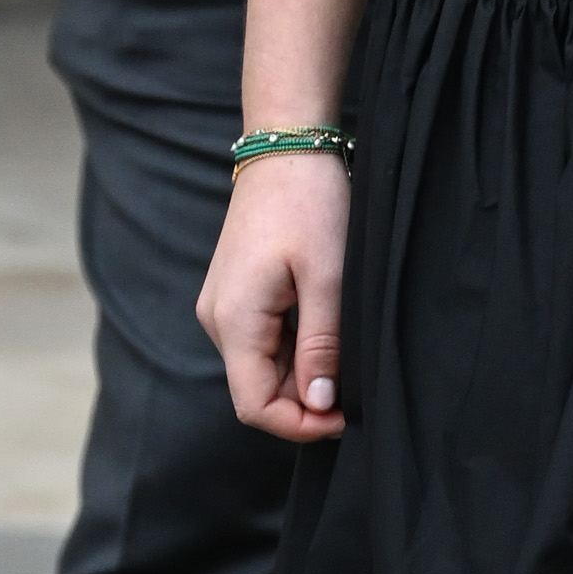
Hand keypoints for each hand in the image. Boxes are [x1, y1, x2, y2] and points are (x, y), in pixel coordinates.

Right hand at [198, 152, 351, 444]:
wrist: (286, 149)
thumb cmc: (311, 205)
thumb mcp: (329, 278)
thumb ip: (321, 345)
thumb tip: (319, 402)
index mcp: (235, 320)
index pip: (254, 406)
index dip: (298, 425)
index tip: (344, 418)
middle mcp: (218, 320)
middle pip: (256, 391)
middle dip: (303, 402)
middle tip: (354, 390)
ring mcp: (223, 307)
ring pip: (260, 368)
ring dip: (301, 376)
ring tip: (344, 355)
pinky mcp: (235, 295)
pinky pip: (262, 342)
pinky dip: (293, 351)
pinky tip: (325, 332)